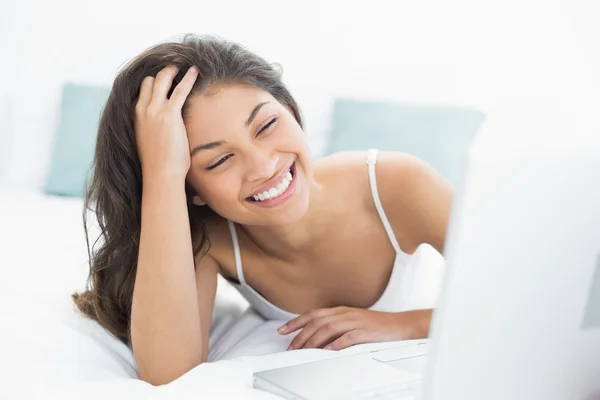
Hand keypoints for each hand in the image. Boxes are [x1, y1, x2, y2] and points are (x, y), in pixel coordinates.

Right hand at [134, 65, 198, 180]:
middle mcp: (142, 109)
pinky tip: (195, 71)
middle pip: (150, 81)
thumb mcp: (149, 140)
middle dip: (163, 73)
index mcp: (135, 115)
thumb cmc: (158, 163)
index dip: (154, 83)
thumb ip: (152, 128)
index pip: (143, 90)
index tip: (165, 80)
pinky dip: (188, 78)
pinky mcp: (169, 115)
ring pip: (162, 79)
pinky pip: (180, 90)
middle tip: (175, 68)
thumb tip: (162, 128)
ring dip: (173, 71)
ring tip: (183, 66)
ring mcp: (155, 111)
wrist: (160, 174)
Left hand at [278, 307, 431, 350]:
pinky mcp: (366, 331)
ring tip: (304, 350)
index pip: (313, 314)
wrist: (401, 325)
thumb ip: (335, 328)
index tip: (282, 331)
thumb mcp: (352, 323)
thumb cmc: (376, 326)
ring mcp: (356, 321)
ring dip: (314, 340)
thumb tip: (315, 339)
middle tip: (291, 347)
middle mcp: (346, 313)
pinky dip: (336, 343)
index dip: (296, 322)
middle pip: (318, 321)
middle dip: (301, 334)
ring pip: (329, 327)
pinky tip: (328, 350)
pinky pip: (349, 336)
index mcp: (341, 310)